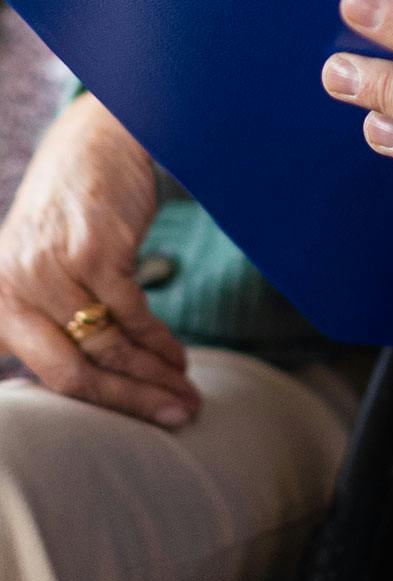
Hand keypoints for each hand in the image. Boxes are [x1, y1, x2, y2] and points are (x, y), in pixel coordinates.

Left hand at [0, 96, 198, 425]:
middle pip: (68, 376)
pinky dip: (161, 343)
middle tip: (171, 423)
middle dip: (125, 406)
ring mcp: (50, 271)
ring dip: (153, 380)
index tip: (121, 438)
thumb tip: (78, 388)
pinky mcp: (94, 251)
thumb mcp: (37, 269)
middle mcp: (8, 291)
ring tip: (186, 399)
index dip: (82, 414)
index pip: (35, 382)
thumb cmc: (71, 215)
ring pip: (106, 348)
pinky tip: (180, 360)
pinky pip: (132, 314)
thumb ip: (43, 323)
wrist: (96, 141)